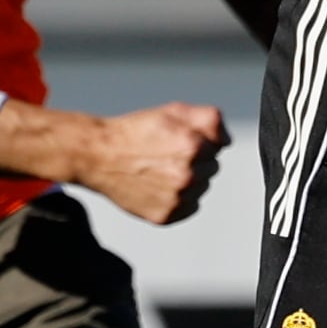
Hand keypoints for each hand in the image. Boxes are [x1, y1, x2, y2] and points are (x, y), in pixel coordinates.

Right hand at [0, 100, 229, 225]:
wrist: (99, 156)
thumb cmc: (133, 133)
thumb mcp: (174, 111)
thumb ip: (211, 120)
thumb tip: (227, 140)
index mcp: (193, 147)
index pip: (219, 146)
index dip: (200, 140)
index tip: (179, 140)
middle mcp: (188, 176)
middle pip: (211, 168)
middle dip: (196, 160)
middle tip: (166, 155)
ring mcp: (177, 199)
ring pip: (201, 189)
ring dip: (188, 181)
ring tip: (160, 170)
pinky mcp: (167, 216)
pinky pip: (189, 208)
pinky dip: (179, 199)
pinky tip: (159, 186)